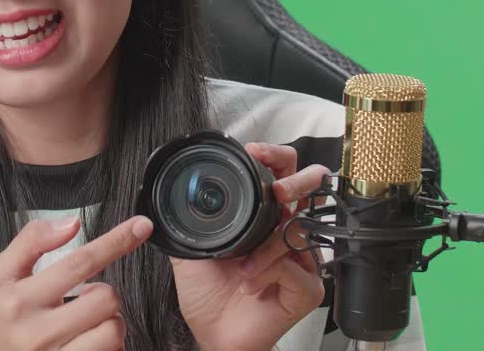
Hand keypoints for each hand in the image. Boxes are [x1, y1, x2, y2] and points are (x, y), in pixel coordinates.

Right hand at [0, 215, 152, 350]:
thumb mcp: (1, 275)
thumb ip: (31, 242)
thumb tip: (71, 224)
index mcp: (19, 300)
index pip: (78, 263)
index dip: (115, 242)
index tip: (140, 226)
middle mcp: (37, 333)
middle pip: (105, 299)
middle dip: (103, 294)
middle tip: (82, 300)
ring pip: (113, 331)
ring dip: (108, 322)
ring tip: (85, 324)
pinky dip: (108, 345)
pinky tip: (86, 343)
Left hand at [170, 143, 328, 350]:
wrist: (212, 335)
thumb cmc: (208, 296)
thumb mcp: (192, 248)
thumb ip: (189, 219)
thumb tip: (173, 192)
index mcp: (263, 218)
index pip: (282, 173)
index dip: (274, 155)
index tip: (253, 151)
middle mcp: (287, 233)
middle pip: (310, 186)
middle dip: (296, 180)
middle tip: (277, 190)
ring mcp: (301, 260)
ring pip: (297, 229)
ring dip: (263, 247)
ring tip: (240, 267)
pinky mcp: (307, 288)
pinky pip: (293, 265)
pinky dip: (266, 271)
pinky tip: (250, 284)